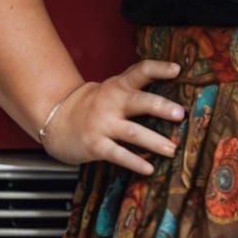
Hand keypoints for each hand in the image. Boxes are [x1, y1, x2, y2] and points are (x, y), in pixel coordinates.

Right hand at [41, 58, 186, 172]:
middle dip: (160, 107)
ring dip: (154, 141)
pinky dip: (134, 162)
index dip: (159, 68)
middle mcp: (112, 102)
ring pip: (133, 132)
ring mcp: (102, 124)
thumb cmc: (96, 105)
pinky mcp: (95, 144)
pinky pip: (118, 154)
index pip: (141, 71)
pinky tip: (149, 168)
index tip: (177, 69)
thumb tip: (173, 95)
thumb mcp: (113, 90)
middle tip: (180, 114)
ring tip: (172, 149)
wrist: (57, 119)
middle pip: (139, 102)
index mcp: (119, 85)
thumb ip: (135, 88)